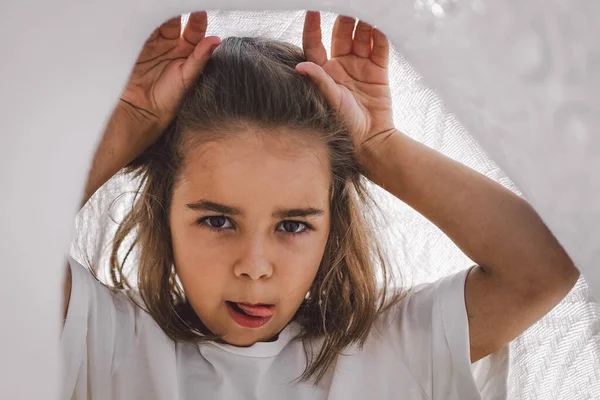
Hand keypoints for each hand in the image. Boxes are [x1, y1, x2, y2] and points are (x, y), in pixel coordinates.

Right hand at [118, 11, 220, 145]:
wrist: (141, 112)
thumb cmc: (167, 101)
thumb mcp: (187, 78)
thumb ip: (199, 58)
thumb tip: (215, 40)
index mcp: (187, 53)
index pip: (194, 30)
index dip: (197, 19)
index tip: (200, 10)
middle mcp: (171, 47)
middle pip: (176, 21)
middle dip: (179, 10)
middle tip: (184, 5)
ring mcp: (153, 45)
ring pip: (160, 22)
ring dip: (163, 13)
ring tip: (168, 7)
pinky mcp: (137, 45)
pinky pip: (143, 28)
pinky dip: (147, 20)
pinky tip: (151, 14)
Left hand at [296, 12, 396, 157]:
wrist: (371, 139)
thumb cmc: (345, 124)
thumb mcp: (329, 100)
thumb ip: (318, 80)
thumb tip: (300, 66)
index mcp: (324, 71)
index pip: (315, 44)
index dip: (313, 27)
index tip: (313, 10)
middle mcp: (341, 66)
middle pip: (341, 35)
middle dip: (344, 19)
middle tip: (348, 6)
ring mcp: (360, 67)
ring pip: (361, 37)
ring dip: (364, 23)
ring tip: (367, 10)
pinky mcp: (378, 71)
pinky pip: (380, 48)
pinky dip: (380, 36)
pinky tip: (380, 25)